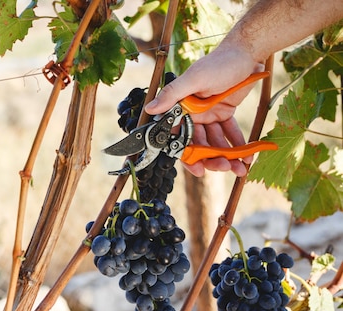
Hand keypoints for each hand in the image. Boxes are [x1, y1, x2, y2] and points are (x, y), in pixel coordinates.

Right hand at [145, 47, 261, 176]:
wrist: (246, 53)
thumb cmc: (219, 62)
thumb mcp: (195, 78)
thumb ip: (173, 94)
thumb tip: (150, 109)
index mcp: (181, 108)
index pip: (179, 138)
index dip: (188, 156)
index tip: (200, 170)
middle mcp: (192, 115)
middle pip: (199, 145)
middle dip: (212, 159)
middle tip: (225, 167)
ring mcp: (209, 116)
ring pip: (215, 142)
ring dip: (227, 156)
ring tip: (240, 168)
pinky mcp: (224, 114)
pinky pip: (229, 133)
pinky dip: (238, 145)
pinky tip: (247, 157)